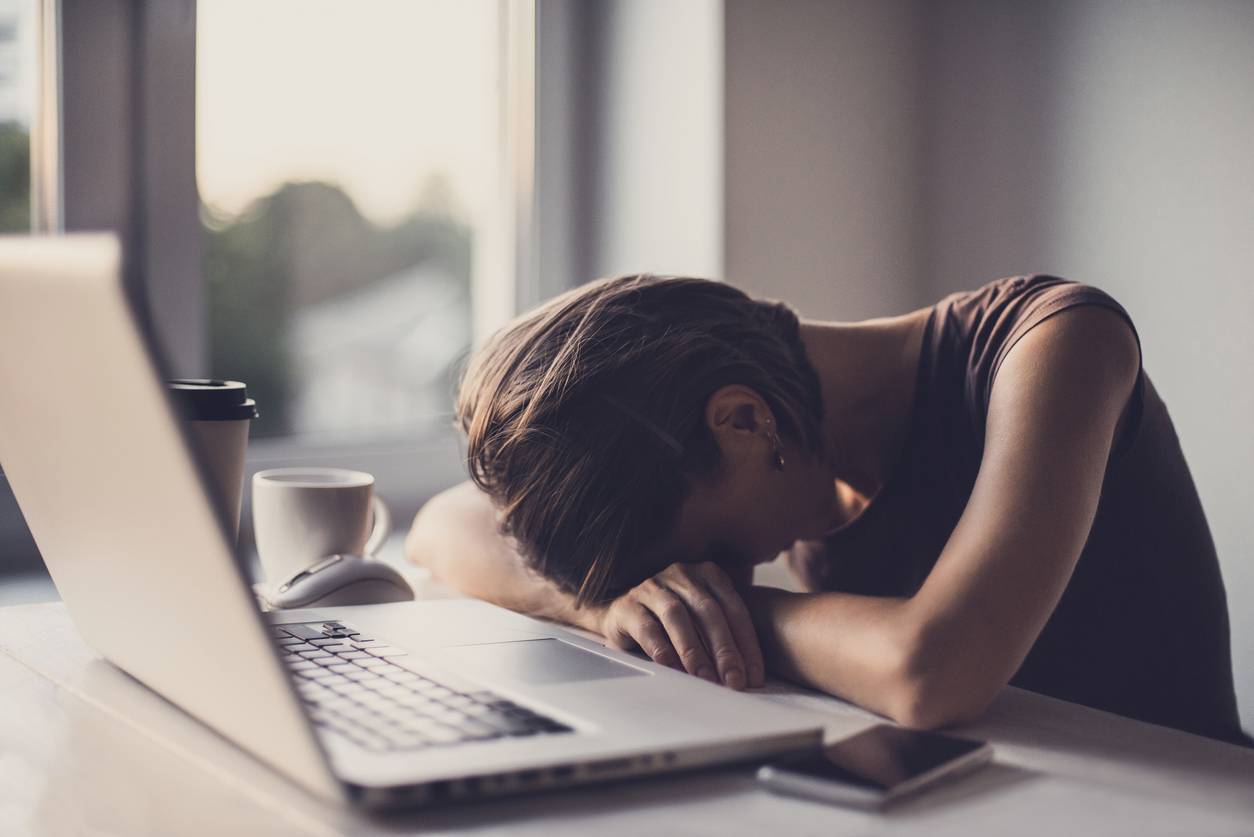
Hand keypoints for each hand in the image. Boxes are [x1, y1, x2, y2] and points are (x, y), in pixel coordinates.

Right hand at [595, 562, 764, 689]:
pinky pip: (646, 626)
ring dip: (694, 650)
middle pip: (708, 611)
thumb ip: (725, 636)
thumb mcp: (702, 621)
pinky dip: (661, 649)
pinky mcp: (627, 605)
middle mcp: (681, 575)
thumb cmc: (672, 622)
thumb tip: (750, 675)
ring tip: (706, 678)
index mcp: (707, 574)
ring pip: (677, 616)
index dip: (747, 644)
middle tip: (734, 681)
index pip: (734, 609)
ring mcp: (652, 587)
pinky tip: (672, 668)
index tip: (754, 676)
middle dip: (725, 649)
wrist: (624, 614)